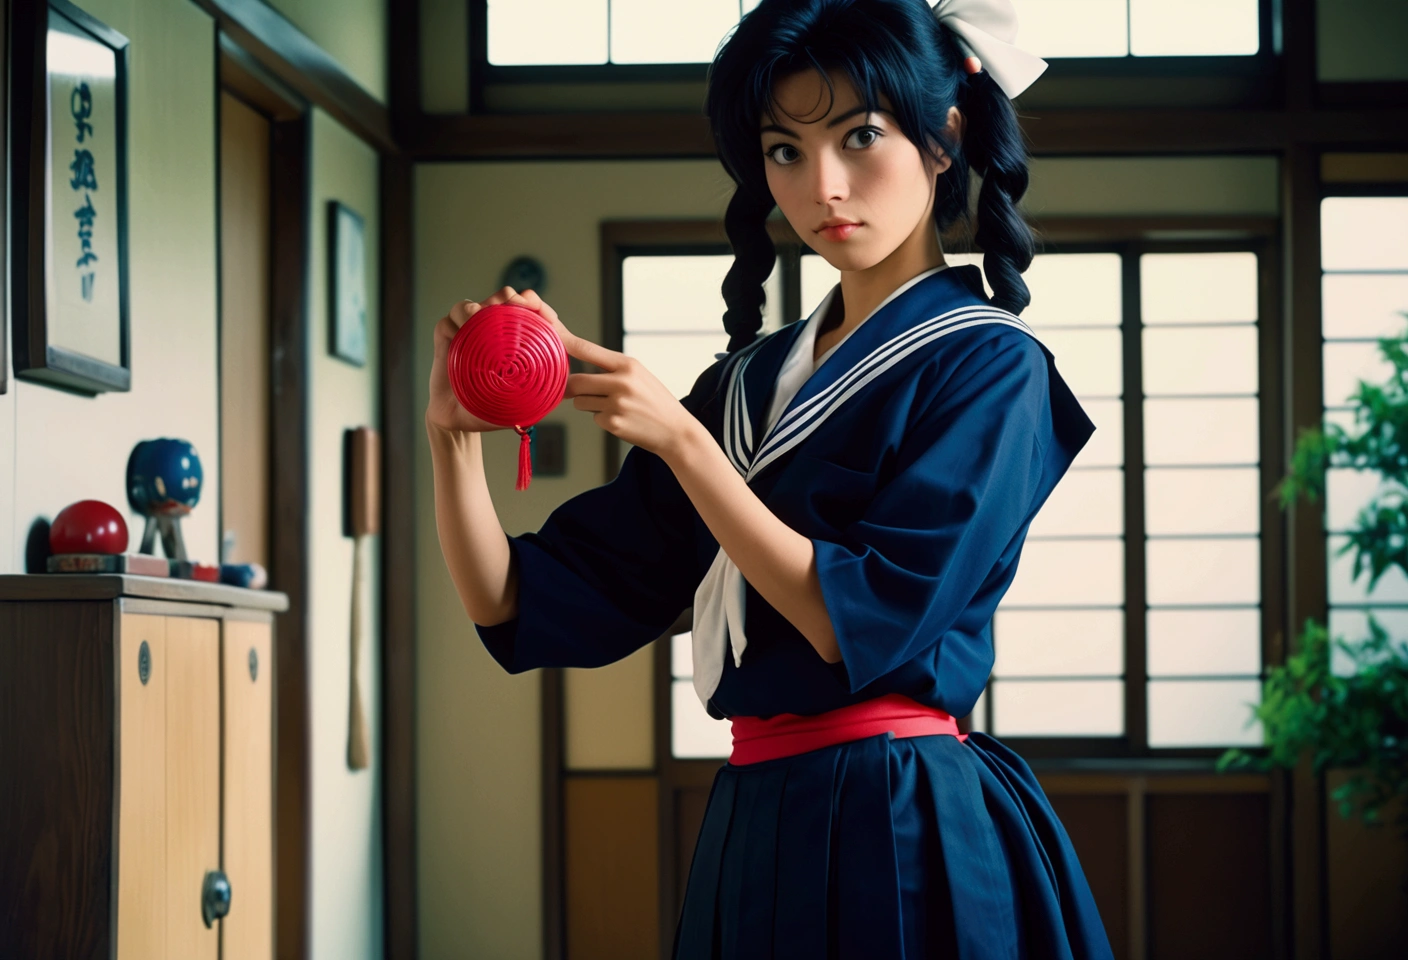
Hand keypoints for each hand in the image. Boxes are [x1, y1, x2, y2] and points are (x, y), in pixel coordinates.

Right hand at [426, 286, 572, 432]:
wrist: (459, 421)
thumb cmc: (493, 409)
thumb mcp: (525, 402)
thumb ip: (546, 392)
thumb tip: (572, 389)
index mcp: (513, 338)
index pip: (527, 308)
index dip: (536, 304)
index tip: (544, 315)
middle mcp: (491, 329)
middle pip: (502, 299)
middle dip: (510, 299)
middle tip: (516, 307)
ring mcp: (467, 330)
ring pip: (473, 304)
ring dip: (480, 306)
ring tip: (482, 315)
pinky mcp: (446, 336)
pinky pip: (449, 320)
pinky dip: (456, 320)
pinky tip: (462, 329)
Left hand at [563, 334, 698, 459]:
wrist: (676, 430)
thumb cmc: (653, 401)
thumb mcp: (638, 375)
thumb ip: (610, 370)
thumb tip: (574, 373)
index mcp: (628, 364)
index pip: (587, 349)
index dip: (564, 342)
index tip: (548, 335)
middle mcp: (622, 381)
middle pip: (576, 381)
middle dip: (571, 388)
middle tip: (577, 391)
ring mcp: (617, 403)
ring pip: (581, 402)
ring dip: (589, 405)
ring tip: (614, 407)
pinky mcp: (614, 423)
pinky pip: (593, 418)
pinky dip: (602, 419)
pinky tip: (622, 419)